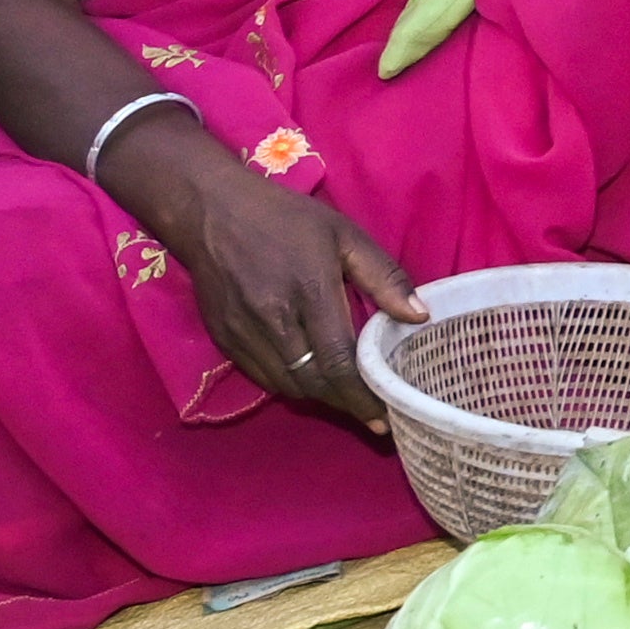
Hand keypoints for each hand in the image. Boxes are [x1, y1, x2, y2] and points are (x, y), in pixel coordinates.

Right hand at [157, 149, 421, 422]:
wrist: (210, 211)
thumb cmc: (285, 218)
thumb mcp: (345, 235)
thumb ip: (384, 277)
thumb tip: (420, 316)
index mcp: (308, 292)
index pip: (338, 360)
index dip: (362, 394)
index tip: (385, 416)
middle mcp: (273, 320)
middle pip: (312, 382)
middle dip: (345, 405)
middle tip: (373, 417)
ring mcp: (242, 333)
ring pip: (286, 386)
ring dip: (319, 399)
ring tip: (348, 402)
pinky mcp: (223, 339)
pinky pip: (261, 378)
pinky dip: (289, 386)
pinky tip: (310, 383)